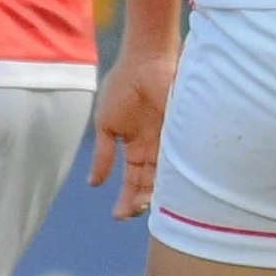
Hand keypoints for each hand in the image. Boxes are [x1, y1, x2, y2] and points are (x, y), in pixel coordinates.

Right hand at [89, 44, 175, 219]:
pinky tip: (164, 189)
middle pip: (151, 182)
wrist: (145, 60)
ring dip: (155, 193)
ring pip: (166, 175)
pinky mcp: (181, 130)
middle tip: (133, 213)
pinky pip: (178, 158)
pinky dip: (171, 175)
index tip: (119, 215)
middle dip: (142, 201)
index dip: (127, 198)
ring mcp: (169, 139)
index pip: (134, 180)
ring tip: (145, 206)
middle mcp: (155, 147)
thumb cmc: (123, 87)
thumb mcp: (107, 125)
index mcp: (136, 146)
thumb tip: (93, 184)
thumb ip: (103, 156)